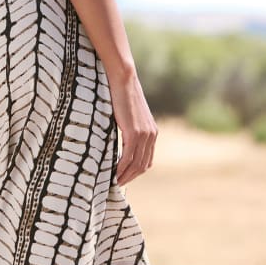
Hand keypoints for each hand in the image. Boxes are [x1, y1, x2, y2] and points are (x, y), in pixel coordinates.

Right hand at [107, 66, 157, 185]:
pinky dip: (121, 168)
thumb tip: (120, 138)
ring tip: (114, 181)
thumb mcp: (129, 115)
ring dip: (125, 175)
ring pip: (136, 164)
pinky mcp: (134, 133)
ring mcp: (144, 135)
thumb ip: (129, 128)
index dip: (136, 171)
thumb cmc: (122, 94)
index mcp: (152, 132)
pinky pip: (128, 157)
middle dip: (130, 177)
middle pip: (142, 165)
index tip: (124, 176)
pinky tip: (113, 172)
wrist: (123, 80)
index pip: (147, 160)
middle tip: (117, 184)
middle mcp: (151, 135)